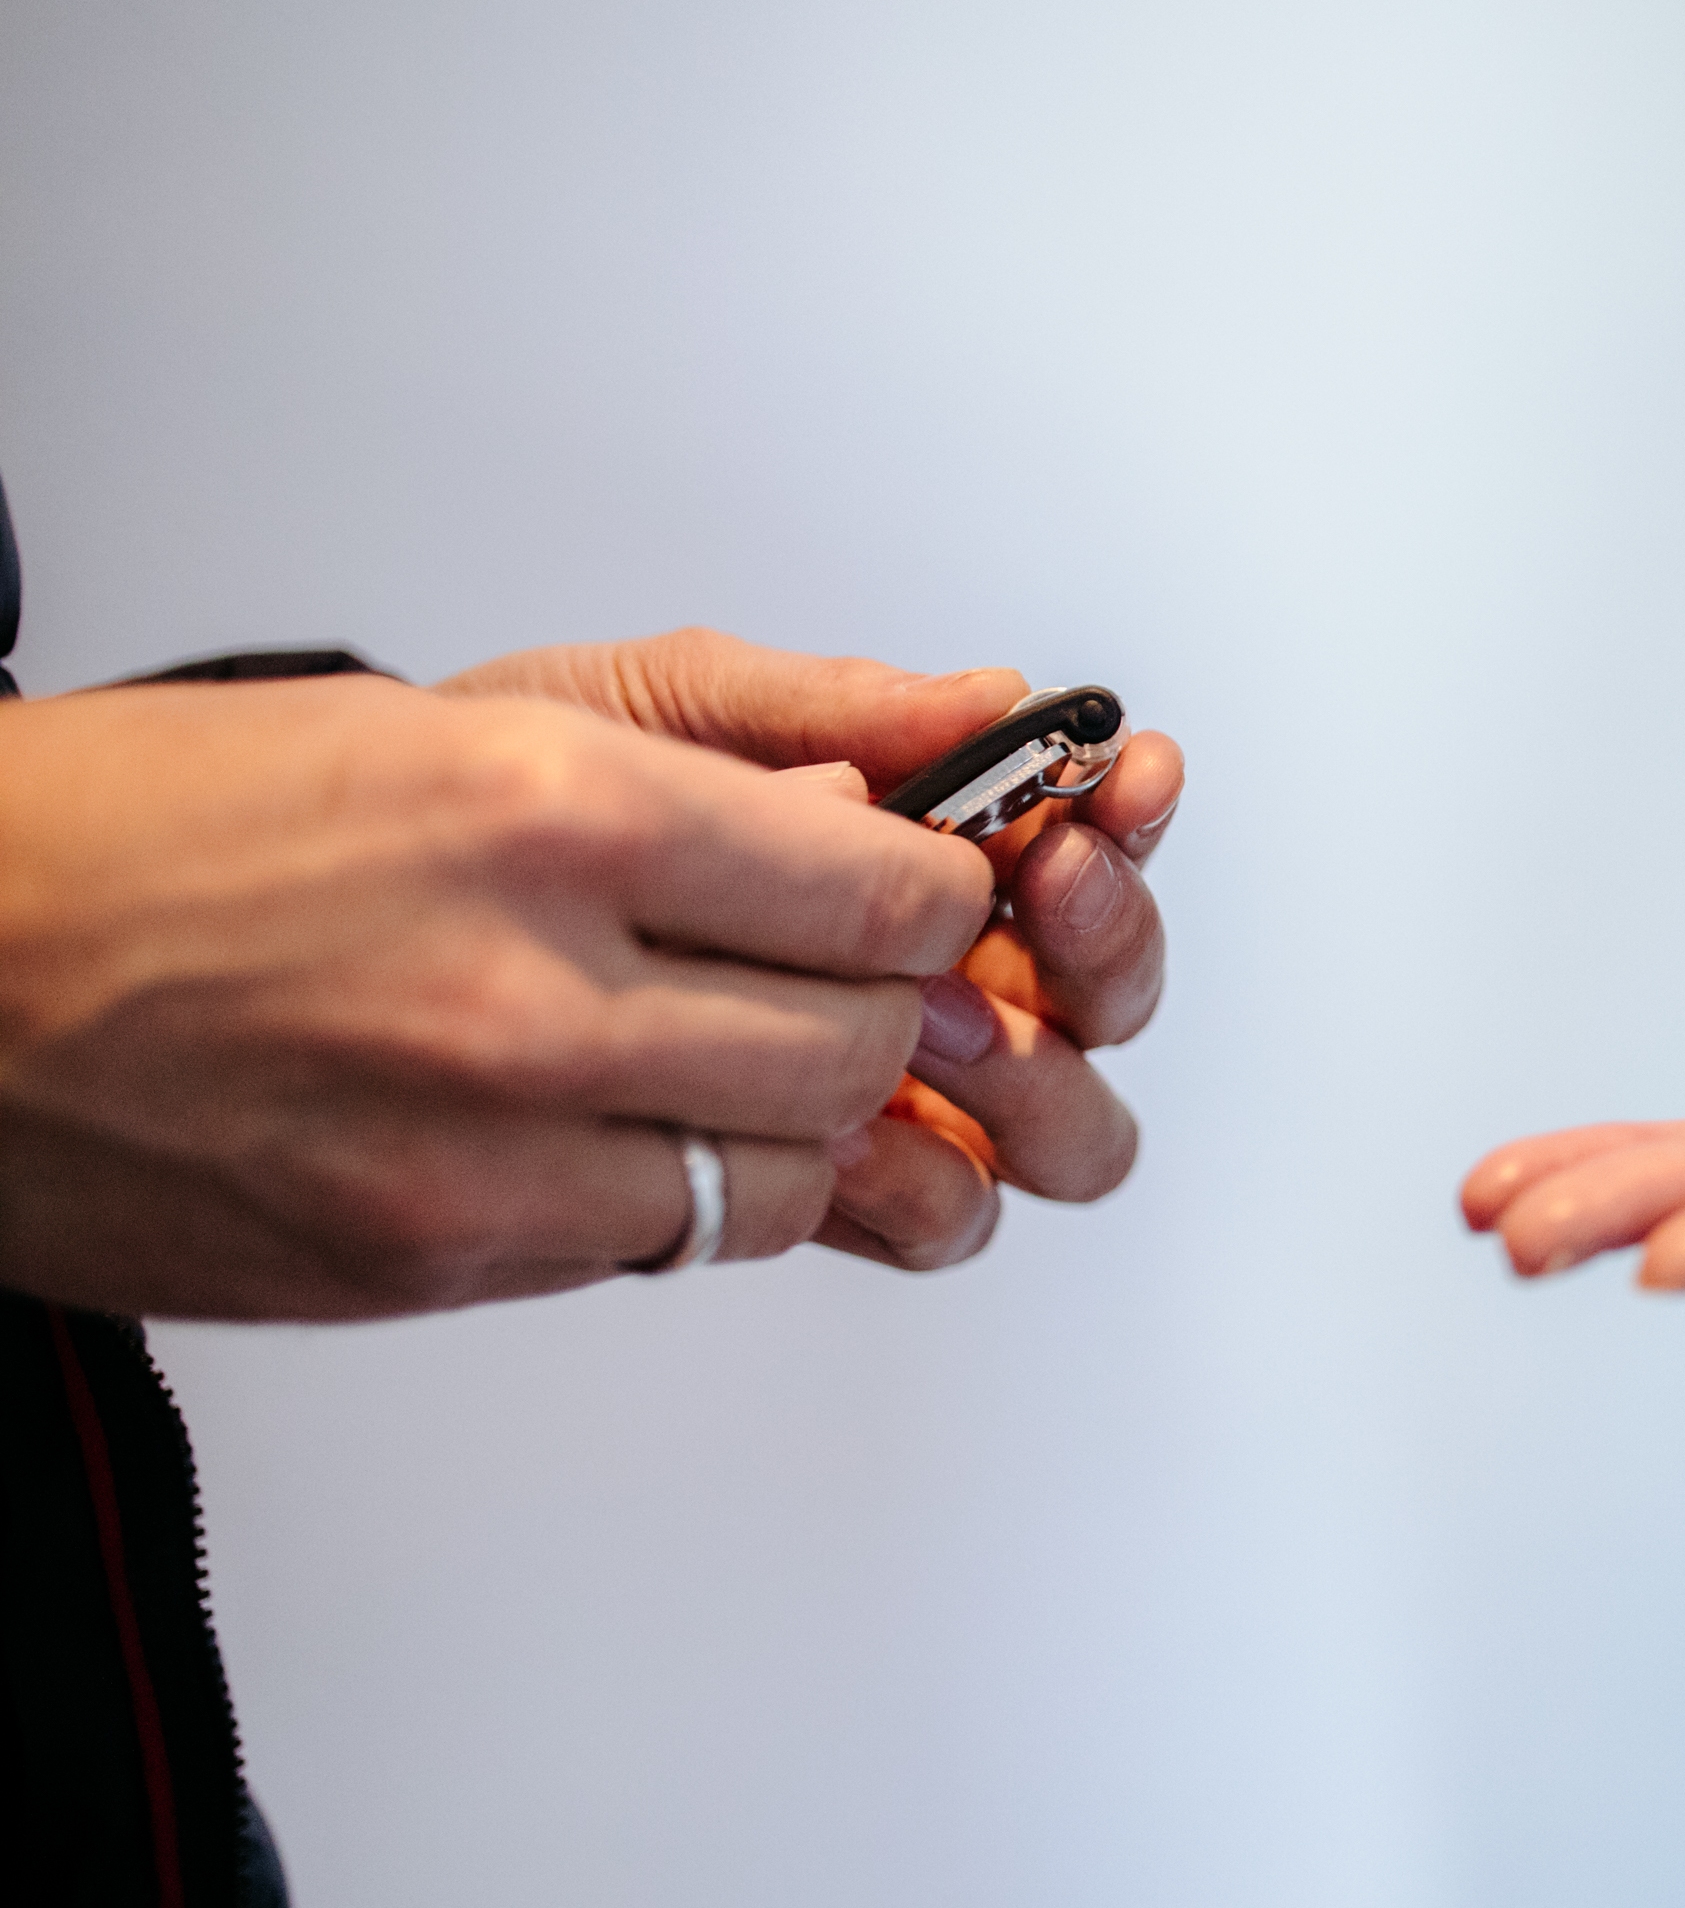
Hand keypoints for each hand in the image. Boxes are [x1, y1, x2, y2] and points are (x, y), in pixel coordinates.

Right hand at [0, 671, 990, 1318]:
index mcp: (549, 812)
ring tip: (709, 1055)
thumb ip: (681, 785)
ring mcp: (483, 1152)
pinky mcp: (432, 1263)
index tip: (917, 888)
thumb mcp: (435, 729)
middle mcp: (533, 991)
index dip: (932, 895)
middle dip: (883, 1011)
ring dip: (785, 1121)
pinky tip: (603, 1126)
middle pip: (864, 1044)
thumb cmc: (149, 831)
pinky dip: (665, 1195)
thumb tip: (862, 820)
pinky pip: (649, 1248)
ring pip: (782, 1174)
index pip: (886, 893)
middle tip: (836, 976)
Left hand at [443, 630, 1185, 1269]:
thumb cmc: (486, 809)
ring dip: (1036, 1071)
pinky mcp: (832, 1195)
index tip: (1108, 780)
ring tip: (942, 1015)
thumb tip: (994, 695)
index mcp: (915, 855)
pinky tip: (859, 1129)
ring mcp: (900, 1100)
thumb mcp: (636, 714)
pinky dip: (928, 1174)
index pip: (1088, 841)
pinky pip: (947, 1212)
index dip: (1121, 816)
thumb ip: (816, 706)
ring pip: (1066, 1127)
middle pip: (1111, 997)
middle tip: (1043, 883)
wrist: (338, 923)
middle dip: (1102, 941)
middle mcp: (938, 982)